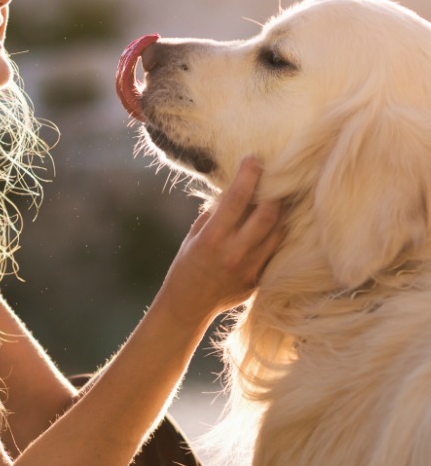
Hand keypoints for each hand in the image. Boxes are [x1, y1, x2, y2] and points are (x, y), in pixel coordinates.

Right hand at [157, 157, 280, 324]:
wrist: (188, 305)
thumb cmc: (186, 265)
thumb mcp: (194, 235)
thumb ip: (215, 214)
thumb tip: (234, 190)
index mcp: (213, 238)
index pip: (238, 199)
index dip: (248, 175)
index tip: (254, 159)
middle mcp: (235, 253)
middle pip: (268, 214)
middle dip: (273, 192)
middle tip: (273, 178)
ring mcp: (250, 269)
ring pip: (278, 232)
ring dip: (279, 212)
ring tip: (277, 198)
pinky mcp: (259, 280)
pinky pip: (275, 250)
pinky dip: (276, 234)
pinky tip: (273, 224)